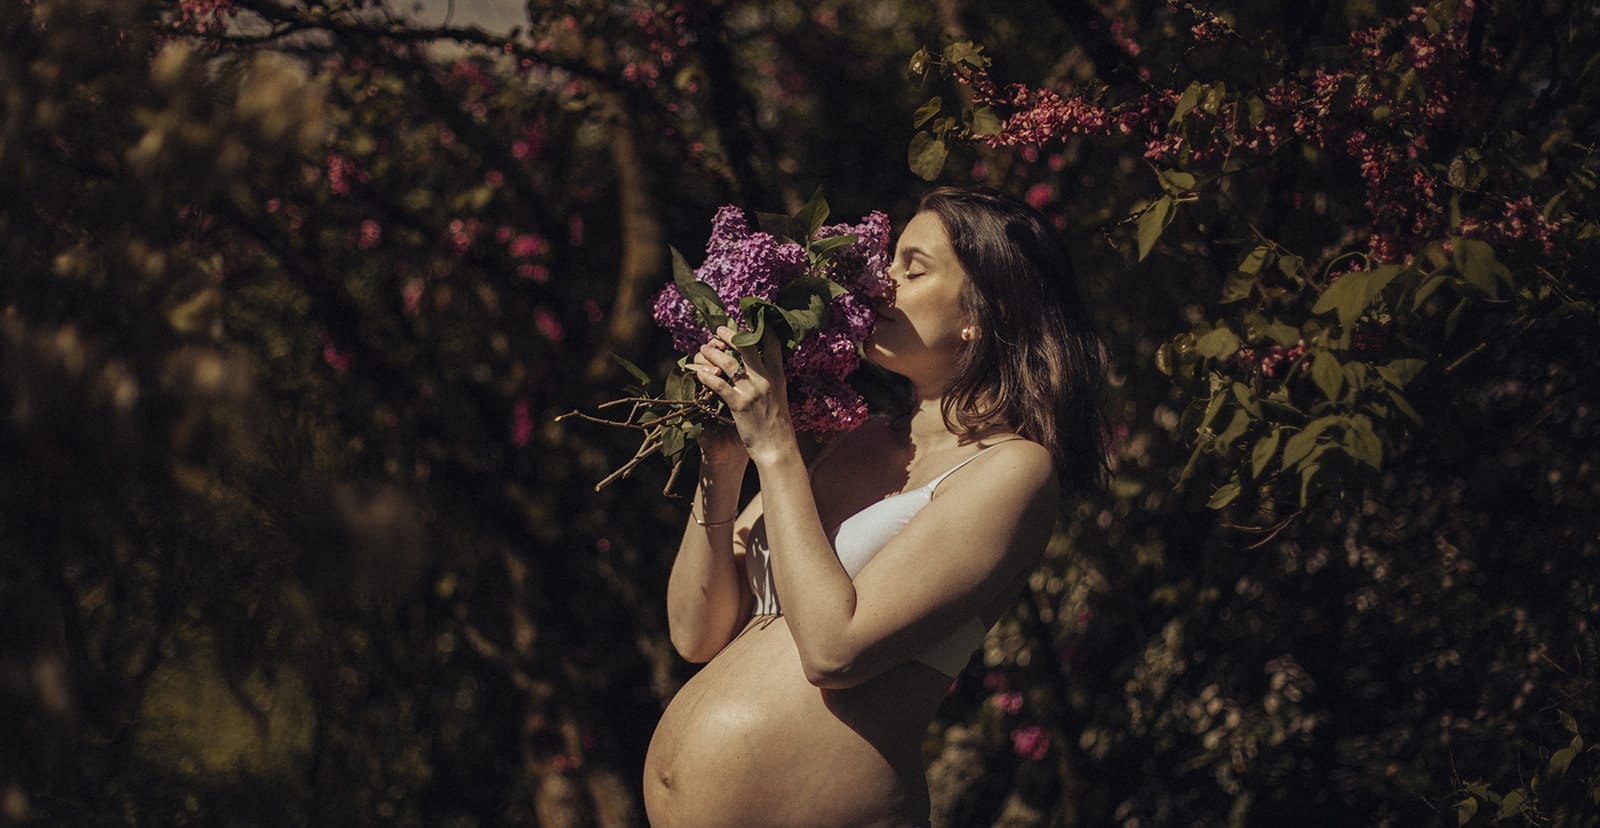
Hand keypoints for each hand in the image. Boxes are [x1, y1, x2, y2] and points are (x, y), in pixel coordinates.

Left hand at [690, 325, 796, 464]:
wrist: (777, 448)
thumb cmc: (777, 425)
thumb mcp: (780, 397)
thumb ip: (771, 380)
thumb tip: (763, 366)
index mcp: (778, 376)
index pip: (773, 344)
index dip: (762, 329)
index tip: (752, 319)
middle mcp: (765, 380)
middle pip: (747, 347)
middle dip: (731, 335)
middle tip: (719, 330)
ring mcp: (752, 391)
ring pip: (728, 363)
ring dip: (712, 353)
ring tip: (703, 350)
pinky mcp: (739, 405)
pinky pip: (718, 385)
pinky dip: (706, 376)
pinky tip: (699, 373)